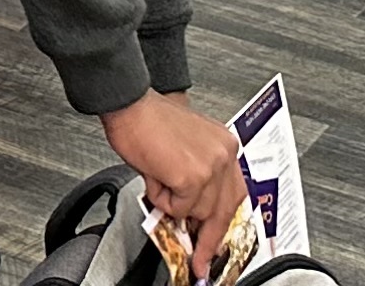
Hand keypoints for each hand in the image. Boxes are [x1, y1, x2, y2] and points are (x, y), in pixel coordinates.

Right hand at [100, 92, 244, 278]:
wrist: (129, 104)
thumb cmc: (148, 121)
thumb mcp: (185, 150)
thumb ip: (197, 181)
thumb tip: (192, 217)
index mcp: (225, 146)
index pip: (234, 195)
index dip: (223, 223)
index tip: (215, 244)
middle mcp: (224, 154)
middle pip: (224, 211)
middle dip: (208, 239)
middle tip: (199, 260)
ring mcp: (211, 165)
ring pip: (197, 212)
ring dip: (172, 204)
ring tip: (158, 177)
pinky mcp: (192, 176)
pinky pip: (176, 208)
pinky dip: (160, 198)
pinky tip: (154, 174)